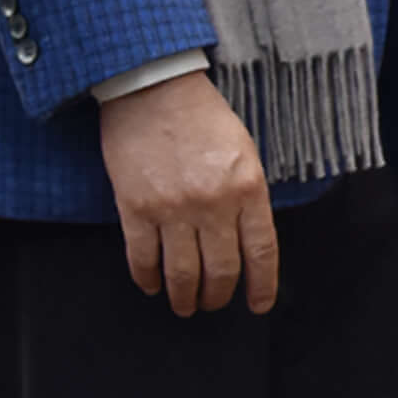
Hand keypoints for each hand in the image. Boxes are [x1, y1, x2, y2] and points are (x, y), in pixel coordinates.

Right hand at [100, 69, 276, 316]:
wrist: (154, 91)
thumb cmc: (204, 118)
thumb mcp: (244, 153)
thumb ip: (248, 195)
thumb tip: (245, 238)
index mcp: (249, 189)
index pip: (261, 251)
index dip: (261, 285)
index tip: (258, 305)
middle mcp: (214, 205)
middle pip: (221, 269)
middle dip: (218, 295)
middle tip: (213, 305)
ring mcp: (173, 209)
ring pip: (182, 272)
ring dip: (184, 296)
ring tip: (184, 306)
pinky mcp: (136, 209)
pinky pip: (142, 258)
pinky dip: (147, 278)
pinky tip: (152, 286)